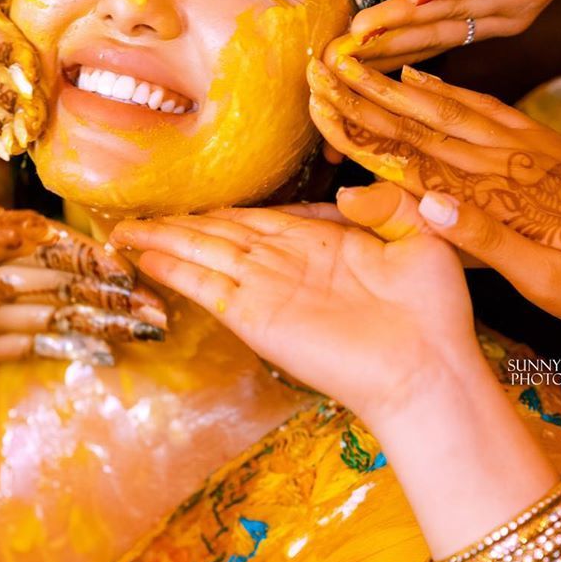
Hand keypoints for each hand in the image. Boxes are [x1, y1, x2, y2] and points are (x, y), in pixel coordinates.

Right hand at [112, 208, 474, 423]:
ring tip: (126, 231)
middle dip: (178, 225)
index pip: (261, 221)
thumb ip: (385, 205)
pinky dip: (175, 270)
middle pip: (220, 236)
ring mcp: (268, 291)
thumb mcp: (423, 237)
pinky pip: (207, 286)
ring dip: (164, 241)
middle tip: (136, 217)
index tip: (192, 206)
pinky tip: (145, 257)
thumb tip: (340, 195)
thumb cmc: (434, 311)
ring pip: (205, 254)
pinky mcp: (256, 317)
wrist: (429, 366)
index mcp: (323, 245)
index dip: (223, 212)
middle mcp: (287, 266)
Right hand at [308, 44, 560, 328]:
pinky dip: (444, 91)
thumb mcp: (543, 278)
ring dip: (393, 87)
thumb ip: (485, 240)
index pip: (410, 157)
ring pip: (442, 109)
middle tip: (320, 71)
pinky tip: (420, 80)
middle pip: (416, 123)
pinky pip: (480, 107)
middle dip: (363, 97)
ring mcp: (519, 147)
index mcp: (492, 195)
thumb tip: (428, 205)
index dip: (361, 131)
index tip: (320, 106)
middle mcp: (500, 161)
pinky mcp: (536, 143)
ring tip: (354, 64)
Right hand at [345, 0, 560, 66]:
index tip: (335, 64)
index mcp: (477, 14)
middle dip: (380, 50)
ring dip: (405, 22)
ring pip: (452, 14)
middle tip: (336, 61)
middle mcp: (498, 18)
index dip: (379, 52)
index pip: (421, 41)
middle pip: (431, 38)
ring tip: (363, 31)